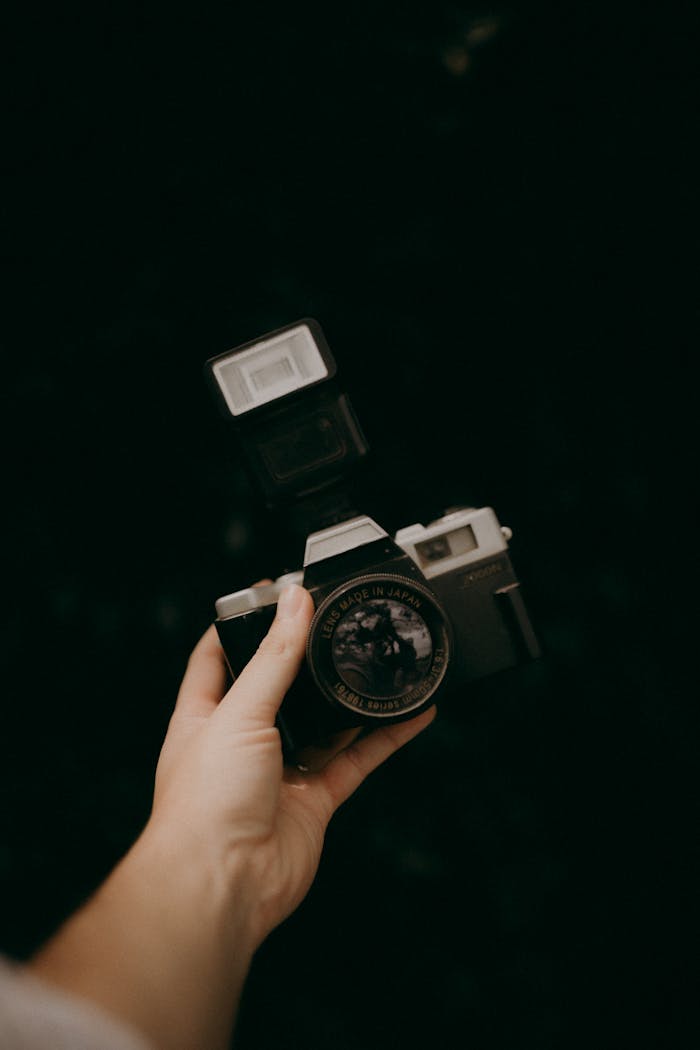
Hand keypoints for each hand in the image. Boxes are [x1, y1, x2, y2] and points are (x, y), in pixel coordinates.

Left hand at [150, 582, 435, 946]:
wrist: (224, 883)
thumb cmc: (205, 805)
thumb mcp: (239, 713)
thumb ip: (274, 658)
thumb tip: (294, 603)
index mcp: (204, 717)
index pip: (218, 657)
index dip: (243, 626)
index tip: (274, 597)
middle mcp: (240, 743)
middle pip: (277, 689)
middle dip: (305, 662)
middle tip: (338, 625)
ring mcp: (279, 773)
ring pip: (324, 725)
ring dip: (350, 700)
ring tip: (379, 662)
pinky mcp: (313, 802)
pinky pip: (356, 761)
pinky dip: (385, 739)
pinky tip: (411, 715)